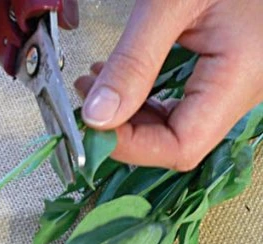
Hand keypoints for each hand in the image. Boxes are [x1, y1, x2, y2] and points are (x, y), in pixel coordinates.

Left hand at [76, 0, 262, 170]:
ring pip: (174, 125)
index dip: (130, 147)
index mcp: (239, 77)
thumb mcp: (169, 4)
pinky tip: (117, 80)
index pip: (181, 146)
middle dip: (123, 131)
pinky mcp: (223, 73)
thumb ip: (132, 62)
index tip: (89, 128)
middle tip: (84, 105)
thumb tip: (96, 116)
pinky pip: (181, 102)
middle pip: (176, 141)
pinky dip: (143, 98)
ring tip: (92, 86)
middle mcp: (242, 90)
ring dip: (128, 115)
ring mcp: (234, 84)